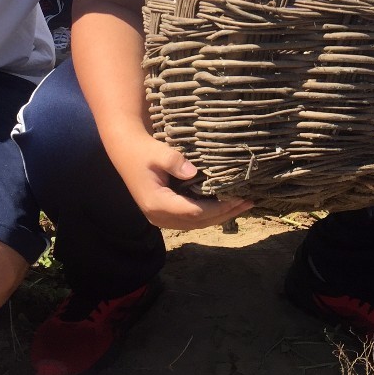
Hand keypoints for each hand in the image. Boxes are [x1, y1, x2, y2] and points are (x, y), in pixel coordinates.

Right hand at [112, 133, 252, 229]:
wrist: (125, 151)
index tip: (238, 197)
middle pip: (198, 222)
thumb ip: (174, 161)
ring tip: (242, 205)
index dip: (218, 207)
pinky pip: (190, 219)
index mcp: (157, 204)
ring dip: (219, 216)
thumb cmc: (142, 150)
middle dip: (225, 214)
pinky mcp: (164, 213)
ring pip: (195, 224)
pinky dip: (209, 214)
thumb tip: (193, 172)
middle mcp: (158, 217)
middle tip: (248, 202)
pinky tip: (224, 205)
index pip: (194, 212)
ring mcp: (160, 218)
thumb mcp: (158, 152)